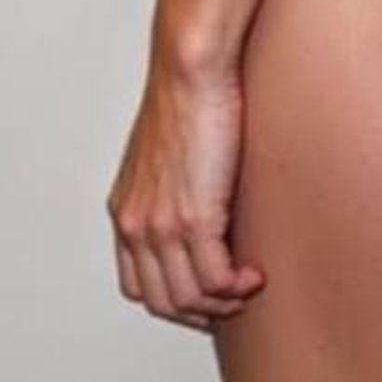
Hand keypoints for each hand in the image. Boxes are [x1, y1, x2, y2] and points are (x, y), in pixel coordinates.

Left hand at [108, 60, 265, 331]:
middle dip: (201, 311)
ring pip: (189, 299)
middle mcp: (136, 223)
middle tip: (234, 298)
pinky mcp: (193, 218)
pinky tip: (255, 272)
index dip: (173, 300)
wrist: (189, 69)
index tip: (206, 295)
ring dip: (224, 303)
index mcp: (125, 211)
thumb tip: (201, 218)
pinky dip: (239, 288)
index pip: (136, 286)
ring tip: (248, 283)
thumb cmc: (185, 100)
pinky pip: (216, 281)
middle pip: (162, 302)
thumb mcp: (163, 158)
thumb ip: (169, 194)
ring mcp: (161, 225)